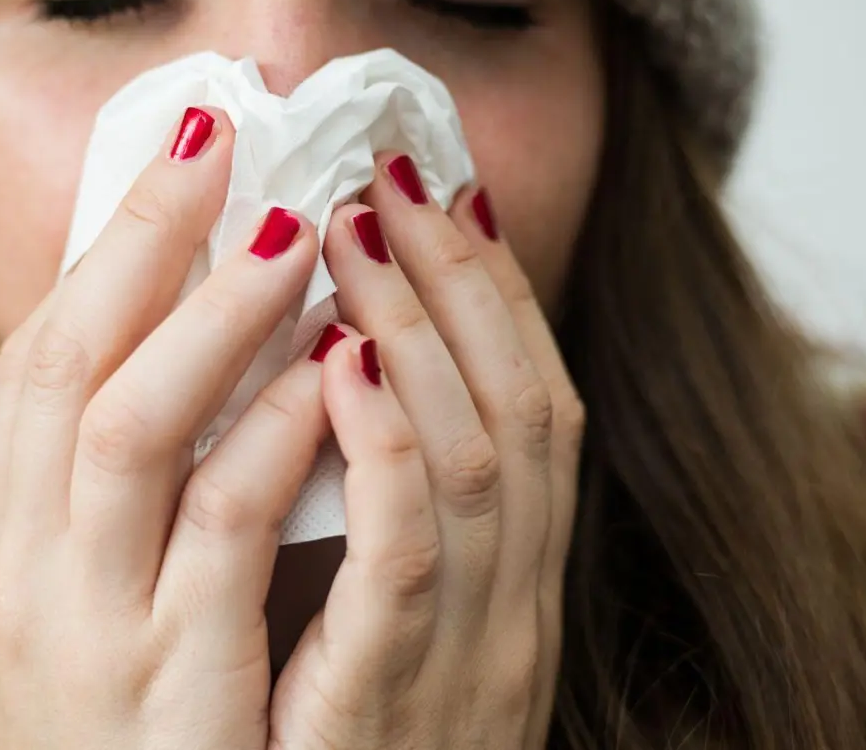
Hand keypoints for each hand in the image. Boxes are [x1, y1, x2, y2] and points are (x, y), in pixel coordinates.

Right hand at [0, 107, 330, 749]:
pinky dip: (274, 439)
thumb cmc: (116, 742)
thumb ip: (117, 498)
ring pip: (133, 433)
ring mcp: (88, 640)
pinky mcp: (174, 696)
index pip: (33, 364)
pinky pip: (221, 539)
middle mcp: (18, 582)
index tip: (179, 148)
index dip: (106, 246)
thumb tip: (192, 353)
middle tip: (228, 139)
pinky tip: (330, 371)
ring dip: (217, 318)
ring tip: (293, 229)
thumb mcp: (82, 611)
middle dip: (146, 242)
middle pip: (66, 368)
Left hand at [270, 155, 583, 749]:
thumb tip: (332, 371)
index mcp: (508, 584)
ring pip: (483, 459)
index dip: (494, 292)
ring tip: (353, 226)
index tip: (439, 188)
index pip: (533, 404)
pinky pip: (409, 559)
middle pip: (526, 406)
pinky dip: (386, 448)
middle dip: (462, 277)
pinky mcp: (394, 704)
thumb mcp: (381, 625)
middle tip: (396, 169)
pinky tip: (342, 362)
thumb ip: (378, 515)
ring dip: (422, 328)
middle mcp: (514, 610)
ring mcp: (469, 657)